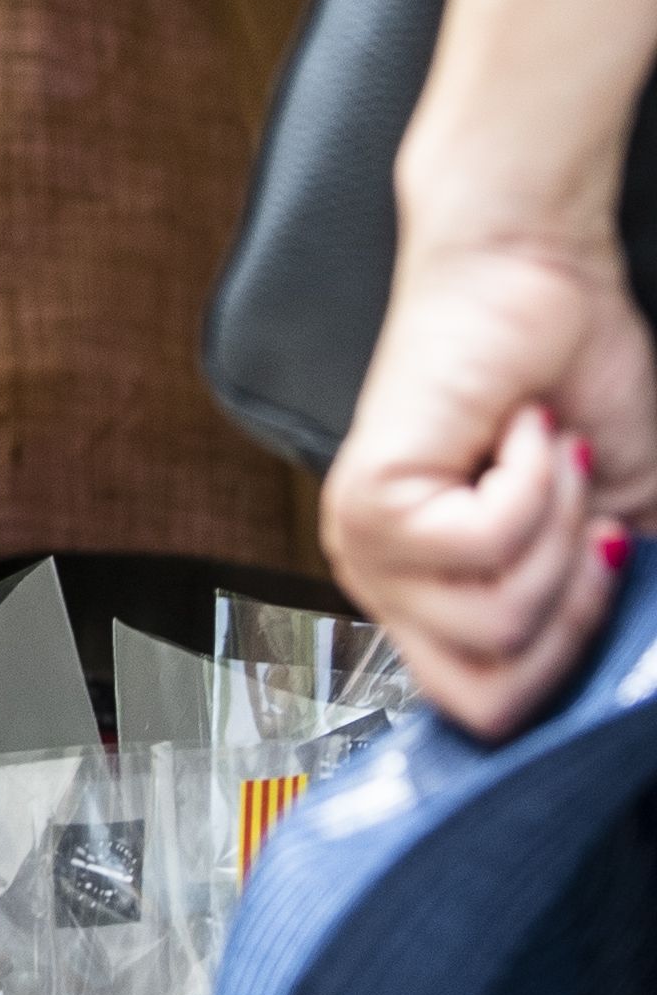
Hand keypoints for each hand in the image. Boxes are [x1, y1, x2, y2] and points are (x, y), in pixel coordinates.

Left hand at [324, 220, 656, 732]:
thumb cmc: (577, 390)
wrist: (542, 284)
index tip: (607, 561)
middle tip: (586, 522)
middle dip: (570, 614)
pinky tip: (520, 429)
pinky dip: (532, 485)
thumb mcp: (624, 530)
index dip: (572, 664)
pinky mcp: (370, 496)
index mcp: (433, 597)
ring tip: (547, 460)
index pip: (488, 711)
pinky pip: (480, 548)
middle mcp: (384, 582)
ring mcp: (366, 544)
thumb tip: (642, 673)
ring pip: (493, 623)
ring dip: (558, 536)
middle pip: (490, 693)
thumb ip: (623, 609)